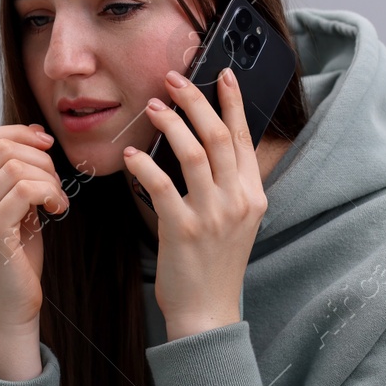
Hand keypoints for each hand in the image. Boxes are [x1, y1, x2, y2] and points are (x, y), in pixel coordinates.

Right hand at [0, 124, 67, 378]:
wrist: (8, 308)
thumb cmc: (14, 260)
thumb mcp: (11, 210)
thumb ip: (14, 178)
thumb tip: (37, 137)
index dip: (20, 133)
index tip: (46, 145)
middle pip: (2, 148)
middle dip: (40, 158)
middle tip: (55, 185)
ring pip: (16, 167)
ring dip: (48, 178)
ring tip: (57, 200)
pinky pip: (24, 190)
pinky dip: (49, 192)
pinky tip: (57, 209)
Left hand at [123, 68, 268, 340]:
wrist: (208, 312)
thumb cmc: (214, 265)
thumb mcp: (234, 221)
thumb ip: (228, 186)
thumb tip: (208, 146)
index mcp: (253, 195)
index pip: (244, 138)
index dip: (233, 103)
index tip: (221, 73)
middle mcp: (238, 201)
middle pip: (220, 137)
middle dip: (196, 101)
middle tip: (174, 78)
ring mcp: (213, 216)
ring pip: (195, 154)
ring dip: (172, 124)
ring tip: (153, 106)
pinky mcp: (184, 230)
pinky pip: (163, 186)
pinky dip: (146, 165)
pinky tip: (132, 154)